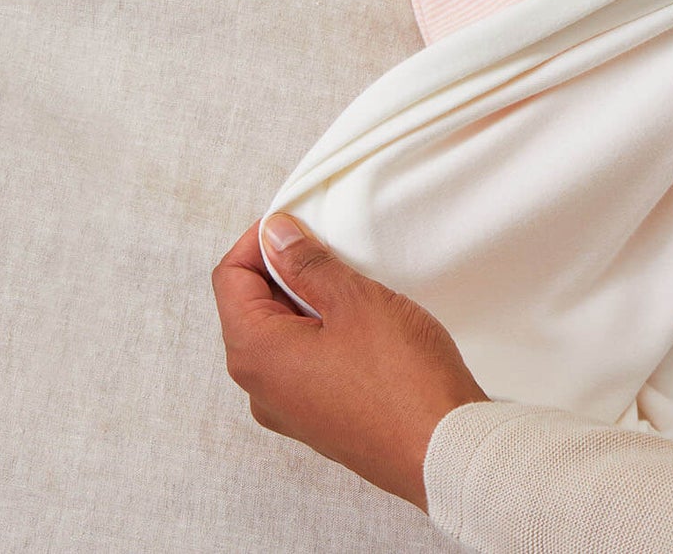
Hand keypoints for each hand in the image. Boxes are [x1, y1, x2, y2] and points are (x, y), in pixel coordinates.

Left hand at [212, 216, 489, 513]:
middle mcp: (260, 388)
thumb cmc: (401, 380)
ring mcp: (288, 408)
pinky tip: (363, 323)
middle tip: (330, 248)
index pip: (230, 278)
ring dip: (307, 300)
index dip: (259, 241)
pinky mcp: (317, 419)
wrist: (442, 449)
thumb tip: (275, 236)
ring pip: (279, 334)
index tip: (297, 223)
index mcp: (255, 354)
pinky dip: (321, 331)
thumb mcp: (354, 301)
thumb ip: (307, 263)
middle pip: (250, 306)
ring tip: (352, 285)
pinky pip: (302, 361)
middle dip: (284, 269)